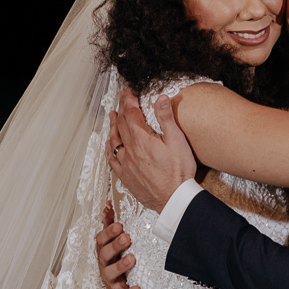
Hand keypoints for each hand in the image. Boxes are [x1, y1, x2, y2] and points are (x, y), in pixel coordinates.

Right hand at [96, 201, 141, 288]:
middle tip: (126, 237)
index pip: (101, 239)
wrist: (121, 284)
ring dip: (120, 266)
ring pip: (110, 273)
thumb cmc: (118, 257)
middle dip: (115, 245)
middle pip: (105, 254)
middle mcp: (105, 263)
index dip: (108, 232)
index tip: (119, 225)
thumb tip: (109, 204)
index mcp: (105, 249)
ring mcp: (110, 278)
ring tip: (132, 259)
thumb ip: (112, 223)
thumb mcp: (115, 240)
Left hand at [107, 87, 196, 212]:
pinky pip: (112, 159)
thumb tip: (161, 98)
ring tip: (112, 116)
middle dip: (121, 108)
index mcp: (141, 139)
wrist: (173, 198)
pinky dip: (109, 148)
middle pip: (121, 124)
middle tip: (122, 97)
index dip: (128, 98)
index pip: (131, 113)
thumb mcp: (177, 140)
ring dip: (112, 126)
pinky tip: (110, 145)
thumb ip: (166, 118)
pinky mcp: (126, 176)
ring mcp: (126, 163)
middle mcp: (130, 150)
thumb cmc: (178, 172)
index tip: (128, 89)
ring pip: (114, 140)